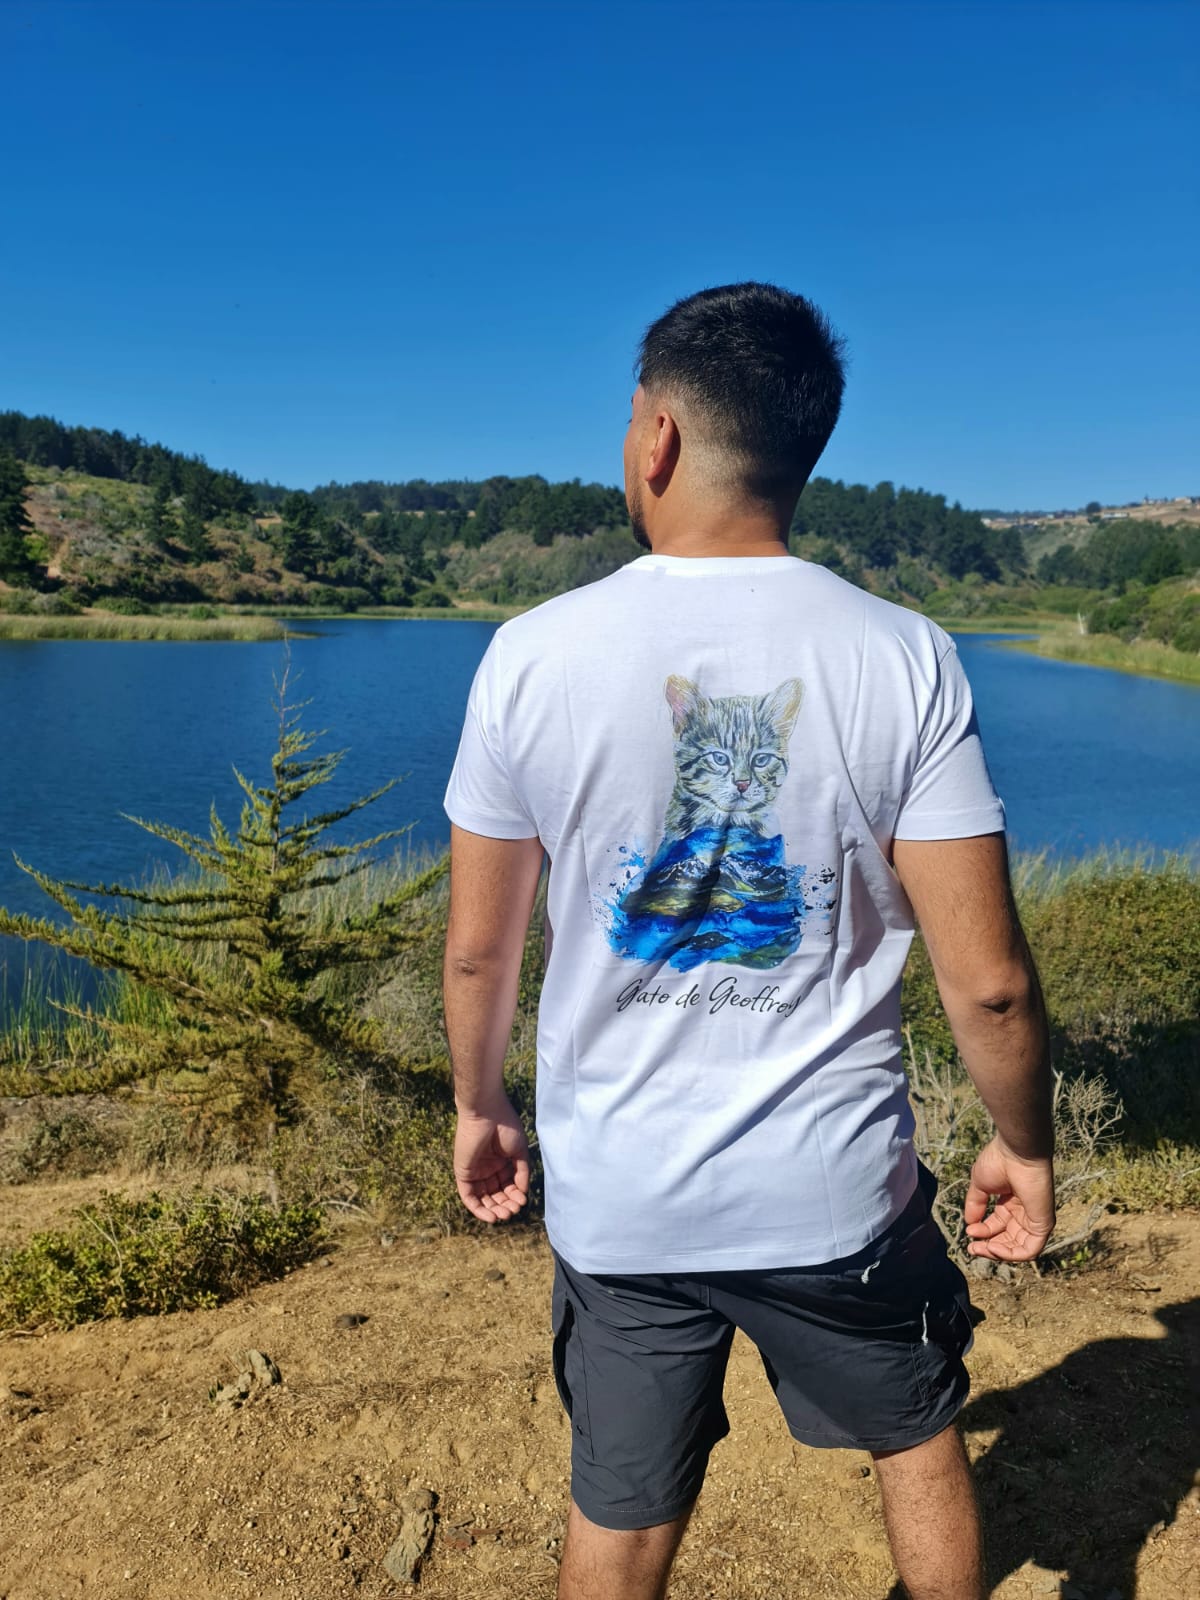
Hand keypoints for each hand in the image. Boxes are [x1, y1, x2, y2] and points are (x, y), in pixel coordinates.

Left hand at [453, 1101, 530, 1223]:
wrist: (487, 1113)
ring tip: (505, 1215)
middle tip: (513, 1211)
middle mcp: (487, 1168)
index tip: (522, 1201)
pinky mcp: (463, 1174)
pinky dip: (478, 1209)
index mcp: (501, 1162)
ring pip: (483, 1199)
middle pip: (496, 1194)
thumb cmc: (506, 1127)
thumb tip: (523, 1194)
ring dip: (494, 1210)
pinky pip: (469, 1197)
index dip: (515, 1196)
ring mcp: (475, 1171)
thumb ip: (521, 1173)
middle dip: (505, 1205)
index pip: (508, 1186)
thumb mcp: (519, 1152)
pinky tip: (491, 1216)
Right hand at [963, 1136, 1055, 1260]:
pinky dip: (1011, 1254)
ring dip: (998, 1253)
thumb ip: (975, 1206)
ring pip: (1018, 1248)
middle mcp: (1023, 1213)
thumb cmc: (999, 1161)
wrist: (1016, 1152)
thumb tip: (969, 1225)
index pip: (997, 1226)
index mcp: (1010, 1203)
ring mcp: (1035, 1219)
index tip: (968, 1232)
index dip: (982, 1232)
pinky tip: (993, 1246)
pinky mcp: (1043, 1224)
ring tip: (981, 1248)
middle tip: (972, 1248)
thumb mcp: (980, 1186)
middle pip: (1007, 1240)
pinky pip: (1030, 1249)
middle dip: (988, 1246)